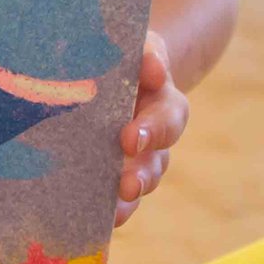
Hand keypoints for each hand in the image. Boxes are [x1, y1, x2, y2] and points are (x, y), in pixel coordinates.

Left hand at [114, 31, 187, 228]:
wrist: (106, 70)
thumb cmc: (124, 56)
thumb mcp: (137, 44)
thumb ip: (146, 53)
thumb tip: (153, 69)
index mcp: (163, 103)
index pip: (168, 118)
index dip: (153, 130)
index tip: (130, 139)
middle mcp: (154, 138)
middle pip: (156, 161)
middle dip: (142, 174)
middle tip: (126, 184)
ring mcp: (135, 160)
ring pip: (140, 184)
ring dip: (128, 199)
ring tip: (112, 210)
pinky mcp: (111, 174)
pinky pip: (117, 197)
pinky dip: (110, 209)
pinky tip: (95, 218)